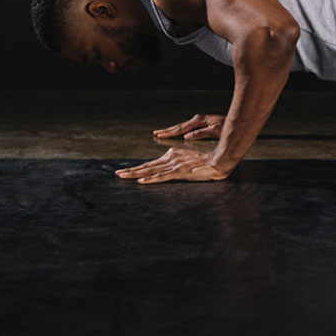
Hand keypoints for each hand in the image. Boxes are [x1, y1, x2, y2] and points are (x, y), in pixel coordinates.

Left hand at [115, 147, 230, 183]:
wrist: (217, 161)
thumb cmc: (204, 162)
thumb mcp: (188, 160)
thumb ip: (176, 162)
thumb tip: (167, 167)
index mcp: (172, 154)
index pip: (151, 163)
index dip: (138, 168)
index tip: (127, 170)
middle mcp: (170, 158)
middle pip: (147, 166)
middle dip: (131, 170)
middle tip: (117, 173)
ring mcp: (174, 165)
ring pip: (151, 170)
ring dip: (136, 174)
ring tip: (123, 176)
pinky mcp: (179, 172)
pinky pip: (162, 177)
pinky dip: (151, 179)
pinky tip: (142, 181)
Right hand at [153, 113, 225, 139]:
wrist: (237, 122)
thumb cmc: (228, 127)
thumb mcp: (215, 131)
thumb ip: (201, 133)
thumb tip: (186, 136)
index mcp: (199, 121)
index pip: (181, 128)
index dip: (170, 132)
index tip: (159, 135)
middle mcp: (198, 120)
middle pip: (179, 126)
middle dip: (167, 130)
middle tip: (155, 133)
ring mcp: (200, 121)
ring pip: (182, 126)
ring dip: (172, 130)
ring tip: (162, 132)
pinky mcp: (202, 123)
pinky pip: (187, 127)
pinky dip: (180, 130)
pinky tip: (177, 132)